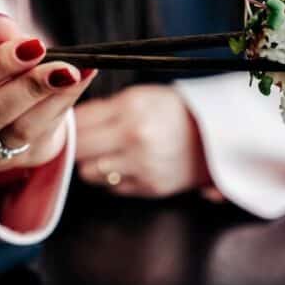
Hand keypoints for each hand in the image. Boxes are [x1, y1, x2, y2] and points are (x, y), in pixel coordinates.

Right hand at [0, 14, 96, 173]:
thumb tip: (0, 24)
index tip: (34, 46)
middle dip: (30, 87)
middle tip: (64, 67)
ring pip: (18, 132)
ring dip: (52, 100)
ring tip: (77, 73)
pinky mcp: (13, 164)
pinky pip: (41, 136)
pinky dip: (64, 105)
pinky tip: (82, 80)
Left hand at [74, 85, 210, 197]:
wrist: (216, 136)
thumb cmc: (175, 113)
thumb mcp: (141, 97)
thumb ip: (104, 108)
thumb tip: (68, 119)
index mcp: (131, 107)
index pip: (79, 121)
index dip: (70, 124)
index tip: (70, 125)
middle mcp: (135, 136)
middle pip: (78, 148)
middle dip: (78, 145)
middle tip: (87, 141)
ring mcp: (142, 164)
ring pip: (89, 172)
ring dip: (94, 164)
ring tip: (111, 153)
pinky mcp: (149, 186)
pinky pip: (111, 187)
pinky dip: (114, 178)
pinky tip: (129, 165)